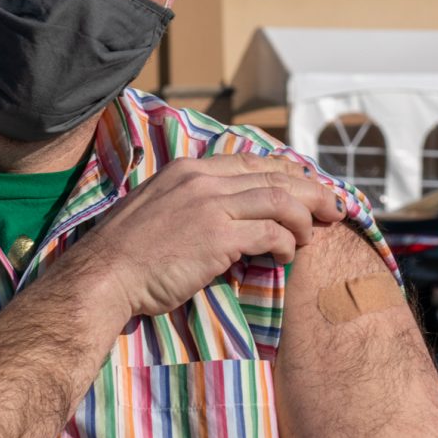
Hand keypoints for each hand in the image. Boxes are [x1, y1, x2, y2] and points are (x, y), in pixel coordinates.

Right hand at [50, 153, 346, 319]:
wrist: (103, 275)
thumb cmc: (127, 253)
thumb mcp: (160, 208)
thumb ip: (194, 201)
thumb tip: (228, 215)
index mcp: (189, 169)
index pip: (253, 162)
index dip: (289, 172)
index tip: (308, 187)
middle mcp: (202, 179)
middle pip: (275, 175)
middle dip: (311, 190)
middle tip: (333, 207)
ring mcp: (210, 205)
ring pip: (280, 200)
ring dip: (305, 217)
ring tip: (315, 234)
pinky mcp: (217, 236)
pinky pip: (270, 233)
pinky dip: (286, 243)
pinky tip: (288, 255)